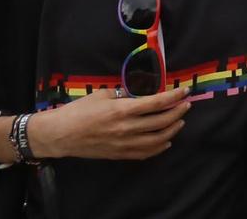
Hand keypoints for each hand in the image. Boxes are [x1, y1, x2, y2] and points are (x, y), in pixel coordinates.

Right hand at [28, 86, 190, 161]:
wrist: (60, 135)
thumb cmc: (79, 111)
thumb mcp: (103, 95)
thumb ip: (125, 94)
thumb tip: (142, 92)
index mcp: (122, 110)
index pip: (156, 103)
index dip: (174, 97)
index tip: (185, 91)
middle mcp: (126, 128)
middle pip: (161, 121)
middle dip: (178, 112)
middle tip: (186, 105)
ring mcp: (124, 144)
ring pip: (157, 139)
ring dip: (173, 130)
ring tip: (180, 121)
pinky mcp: (119, 154)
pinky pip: (145, 153)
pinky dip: (159, 147)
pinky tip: (166, 141)